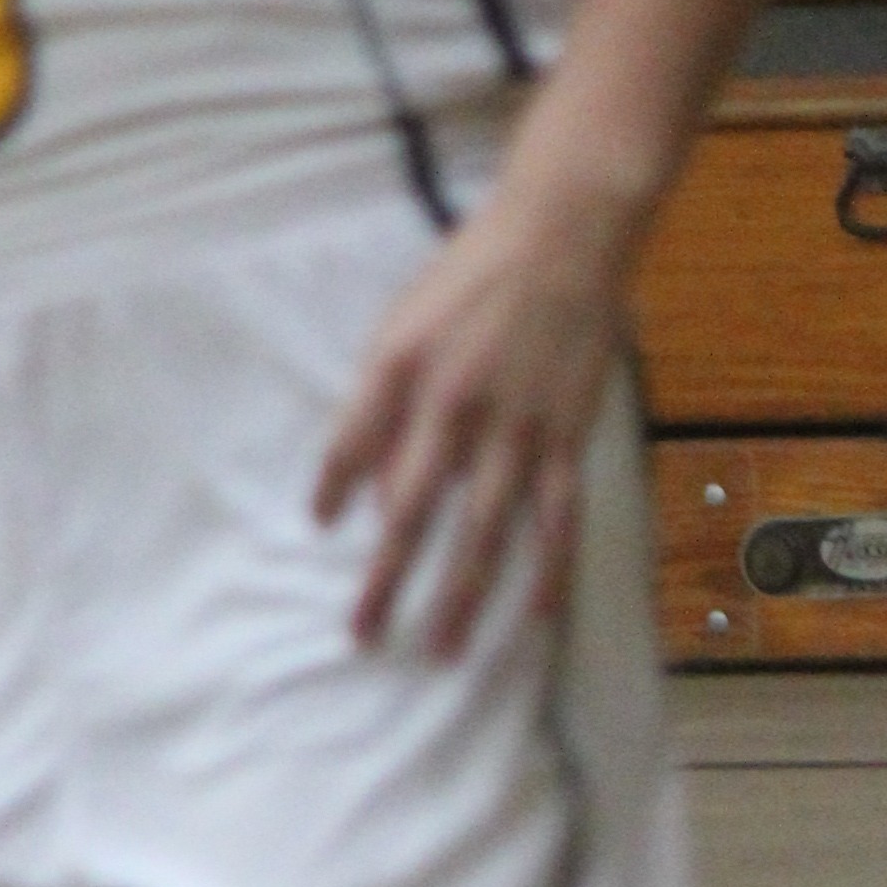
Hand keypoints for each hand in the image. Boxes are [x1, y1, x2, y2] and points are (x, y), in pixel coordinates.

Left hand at [314, 180, 636, 656]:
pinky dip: (549, 567)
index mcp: (405, 372)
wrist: (563, 235)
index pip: (352, 447)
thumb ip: (379, 396)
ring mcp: (516, 426)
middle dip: (386, 579)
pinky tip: (538, 613)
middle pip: (413, 511)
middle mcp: (455, 407)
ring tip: (445, 650)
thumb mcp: (405, 321)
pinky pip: (557, 514)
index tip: (320, 530)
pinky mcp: (566, 433)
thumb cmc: (474, 273)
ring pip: (485, 529)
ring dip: (463, 595)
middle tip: (364, 636)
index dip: (334, 491)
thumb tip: (359, 477)